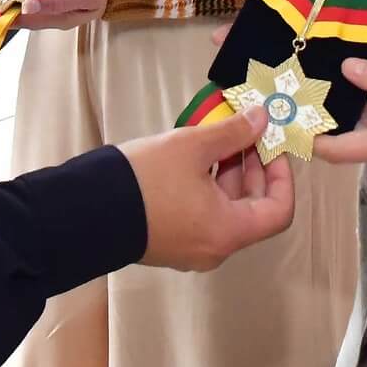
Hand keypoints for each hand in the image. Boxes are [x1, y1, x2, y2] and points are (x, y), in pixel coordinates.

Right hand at [123, 107, 295, 269]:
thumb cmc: (145, 180)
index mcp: (228, 231)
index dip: (282, 175)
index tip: (270, 145)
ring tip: (216, 137)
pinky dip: (207, 187)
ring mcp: (191, 249)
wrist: (85, 211)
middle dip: (252, 167)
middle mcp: (215, 248)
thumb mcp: (191, 146)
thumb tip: (263, 117)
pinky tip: (193, 157)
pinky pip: (202, 215)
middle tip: (244, 132)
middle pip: (252, 209)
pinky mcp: (170, 242)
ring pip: (225, 210)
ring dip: (228, 173)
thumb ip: (233, 132)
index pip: (278, 211)